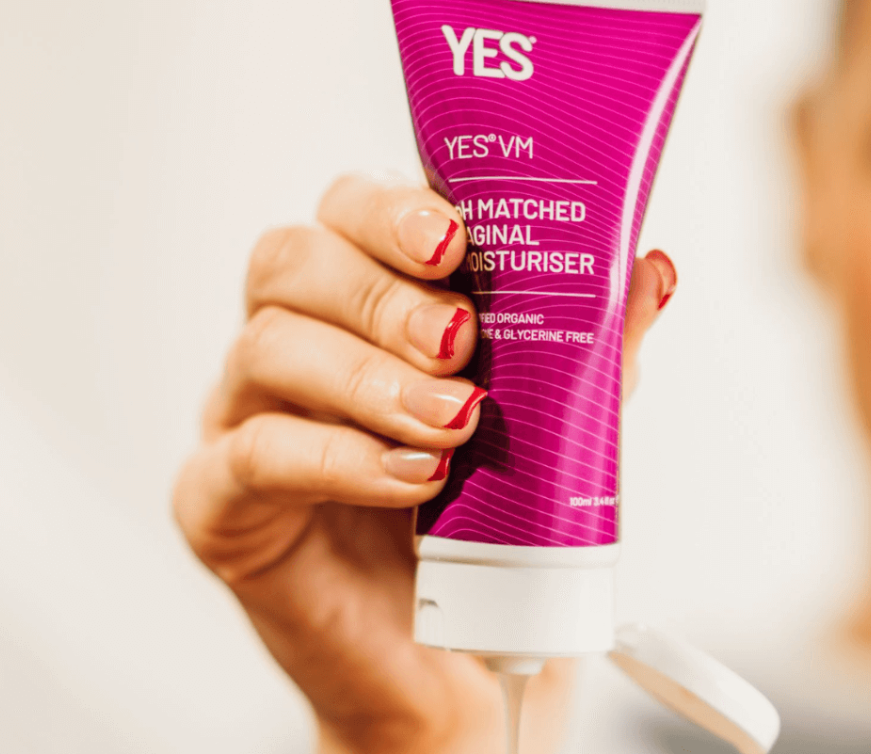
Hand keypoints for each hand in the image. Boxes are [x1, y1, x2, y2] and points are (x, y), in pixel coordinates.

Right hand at [173, 172, 676, 753]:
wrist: (446, 660)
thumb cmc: (482, 524)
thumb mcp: (554, 430)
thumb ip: (591, 353)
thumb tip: (651, 272)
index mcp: (360, 300)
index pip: (350, 211)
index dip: (394, 211)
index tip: (457, 239)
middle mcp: (290, 341)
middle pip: (294, 261)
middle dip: (385, 292)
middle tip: (462, 339)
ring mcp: (242, 416)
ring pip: (268, 346)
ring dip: (369, 376)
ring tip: (452, 421)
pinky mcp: (218, 503)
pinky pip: (250, 456)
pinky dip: (334, 458)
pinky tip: (406, 477)